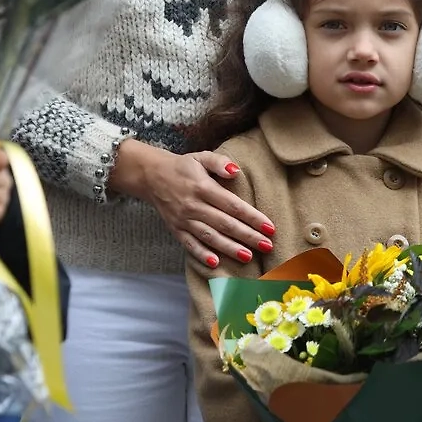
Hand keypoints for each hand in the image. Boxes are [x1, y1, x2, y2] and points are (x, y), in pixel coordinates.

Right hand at [111, 139, 275, 268]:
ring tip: (248, 256)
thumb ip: (219, 162)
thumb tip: (236, 171)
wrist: (151, 176)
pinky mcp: (176, 230)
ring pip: (210, 237)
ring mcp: (184, 220)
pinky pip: (190, 245)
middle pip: (225, 224)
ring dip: (229, 248)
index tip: (270, 227)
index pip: (232, 205)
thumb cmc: (183, 167)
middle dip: (248, 236)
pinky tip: (216, 264)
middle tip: (267, 245)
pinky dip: (202, 255)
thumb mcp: (201, 157)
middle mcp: (193, 206)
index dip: (252, 217)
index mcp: (203, 187)